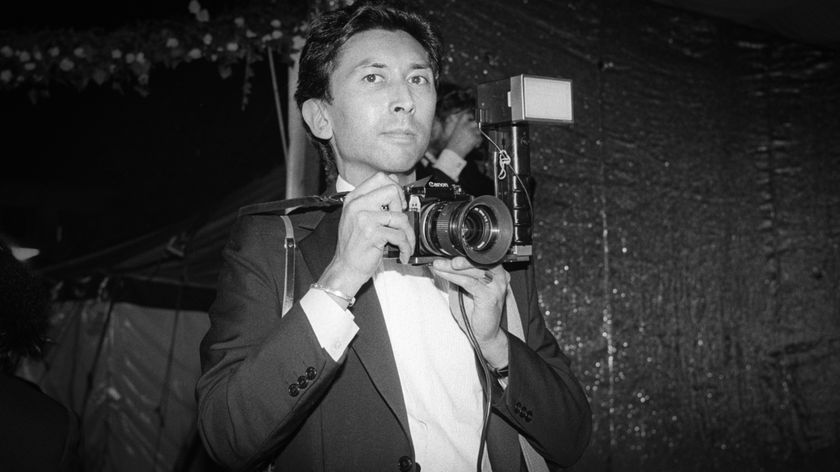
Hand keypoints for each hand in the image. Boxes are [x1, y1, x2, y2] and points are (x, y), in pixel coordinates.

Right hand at [317, 173, 415, 302]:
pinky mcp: (372, 234)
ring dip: (408, 233)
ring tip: (405, 243)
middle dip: (402, 207)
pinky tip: (403, 253)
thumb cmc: (354, 245)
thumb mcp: (358, 217)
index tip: (397, 203)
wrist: (345, 268)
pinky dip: (406, 247)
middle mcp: (357, 205)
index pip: (379, 178)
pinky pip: (400, 235)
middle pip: (392, 190)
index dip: (395, 188)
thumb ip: (374, 200)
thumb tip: (394, 181)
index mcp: (353, 198)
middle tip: (399, 222)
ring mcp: (364, 219)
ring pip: (400, 216)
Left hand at [430, 257, 509, 367]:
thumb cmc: (476, 311)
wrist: (484, 332)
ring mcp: (497, 286)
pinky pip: (470, 283)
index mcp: (495, 271)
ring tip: (439, 265)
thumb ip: (459, 274)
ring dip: (452, 267)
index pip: (480, 256)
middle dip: (457, 258)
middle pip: (478, 260)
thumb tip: (442, 261)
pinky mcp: (490, 297)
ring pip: (473, 270)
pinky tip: (444, 275)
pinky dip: (455, 277)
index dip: (463, 251)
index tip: (446, 249)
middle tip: (441, 258)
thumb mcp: (465, 287)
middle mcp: (499, 276)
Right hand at [443, 111, 481, 157]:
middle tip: (473, 133)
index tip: (472, 117)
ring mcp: (471, 132)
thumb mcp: (455, 133)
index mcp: (459, 124)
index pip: (466, 116)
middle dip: (475, 128)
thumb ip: (461, 128)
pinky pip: (480, 138)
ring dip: (477, 136)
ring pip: (478, 131)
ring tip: (472, 141)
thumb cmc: (453, 145)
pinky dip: (478, 142)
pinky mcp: (475, 138)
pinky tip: (474, 145)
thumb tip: (467, 127)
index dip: (470, 116)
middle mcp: (466, 127)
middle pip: (475, 123)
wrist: (454, 152)